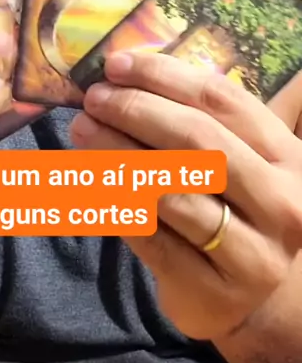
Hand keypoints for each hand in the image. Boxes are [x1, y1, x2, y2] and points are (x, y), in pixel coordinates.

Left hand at [70, 51, 301, 339]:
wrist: (256, 298)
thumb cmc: (239, 211)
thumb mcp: (240, 162)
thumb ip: (199, 120)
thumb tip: (125, 75)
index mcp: (287, 156)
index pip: (221, 99)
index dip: (163, 76)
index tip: (115, 65)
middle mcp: (280, 202)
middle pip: (197, 140)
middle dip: (136, 110)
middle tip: (94, 99)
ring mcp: (252, 253)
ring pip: (169, 190)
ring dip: (116, 153)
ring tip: (82, 130)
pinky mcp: (211, 291)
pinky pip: (150, 237)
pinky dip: (114, 203)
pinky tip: (88, 179)